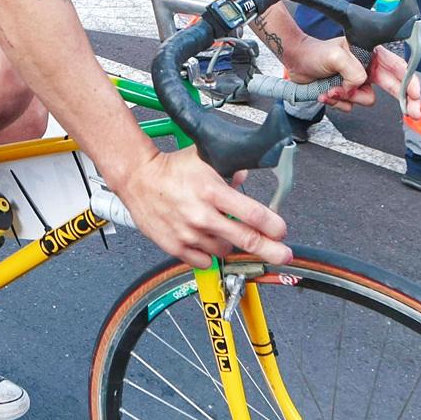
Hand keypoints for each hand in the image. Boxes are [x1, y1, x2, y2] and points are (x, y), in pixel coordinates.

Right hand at [111, 146, 290, 267]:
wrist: (137, 179)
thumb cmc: (171, 169)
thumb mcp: (204, 159)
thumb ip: (229, 169)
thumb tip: (245, 178)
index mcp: (213, 191)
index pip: (253, 214)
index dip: (274, 226)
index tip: (282, 231)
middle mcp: (202, 215)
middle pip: (247, 240)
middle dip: (271, 250)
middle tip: (283, 254)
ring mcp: (188, 234)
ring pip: (225, 250)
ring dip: (229, 242)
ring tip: (219, 228)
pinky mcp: (175, 246)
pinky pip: (203, 260)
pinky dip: (208, 253)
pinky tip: (203, 238)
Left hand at [276, 30, 419, 116]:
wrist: (296, 61)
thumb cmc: (316, 53)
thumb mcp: (335, 55)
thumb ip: (352, 69)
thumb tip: (359, 84)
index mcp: (371, 54)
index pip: (397, 67)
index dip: (410, 80)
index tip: (416, 94)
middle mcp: (368, 69)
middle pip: (393, 87)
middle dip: (404, 100)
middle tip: (414, 113)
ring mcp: (358, 83)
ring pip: (366, 99)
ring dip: (349, 97)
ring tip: (331, 88)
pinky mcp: (347, 94)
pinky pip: (350, 106)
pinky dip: (338, 102)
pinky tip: (325, 93)